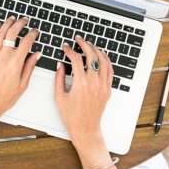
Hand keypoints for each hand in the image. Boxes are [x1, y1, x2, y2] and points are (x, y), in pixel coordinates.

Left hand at [0, 16, 39, 126]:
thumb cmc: (4, 97)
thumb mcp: (23, 84)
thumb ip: (30, 67)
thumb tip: (36, 54)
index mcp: (15, 63)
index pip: (26, 42)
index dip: (33, 34)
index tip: (35, 32)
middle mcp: (4, 57)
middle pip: (12, 33)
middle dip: (20, 23)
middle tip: (25, 20)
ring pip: (0, 33)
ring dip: (7, 23)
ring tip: (12, 19)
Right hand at [54, 36, 113, 165]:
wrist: (85, 129)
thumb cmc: (71, 116)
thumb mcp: (59, 97)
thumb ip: (59, 78)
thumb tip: (60, 64)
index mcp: (80, 84)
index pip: (76, 59)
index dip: (70, 50)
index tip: (65, 47)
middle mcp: (94, 83)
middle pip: (92, 56)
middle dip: (85, 44)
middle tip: (79, 39)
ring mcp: (103, 86)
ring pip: (103, 61)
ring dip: (97, 50)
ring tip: (90, 45)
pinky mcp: (107, 89)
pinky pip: (110, 71)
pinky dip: (106, 60)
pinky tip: (101, 56)